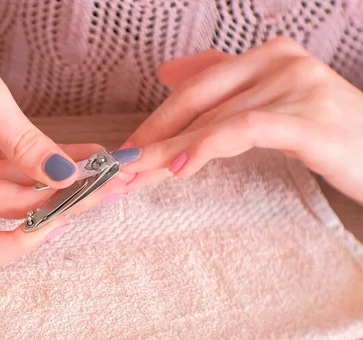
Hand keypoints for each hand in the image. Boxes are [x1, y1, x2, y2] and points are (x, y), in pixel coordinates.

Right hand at [0, 0, 128, 275]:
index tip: (56, 222)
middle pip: (12, 216)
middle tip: (110, 182)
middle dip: (62, 201)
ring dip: (67, 180)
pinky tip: (90, 155)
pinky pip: (27, 167)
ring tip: (111, 167)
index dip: (15, 248)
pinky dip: (56, 161)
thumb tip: (64, 176)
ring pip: (27, 192)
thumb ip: (22, 142)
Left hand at [119, 37, 362, 203]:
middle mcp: (281, 62)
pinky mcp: (311, 120)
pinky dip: (207, 146)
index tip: (127, 150)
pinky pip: (245, 129)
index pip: (195, 88)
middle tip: (121, 167)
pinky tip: (181, 168)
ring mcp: (298, 87)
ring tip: (139, 176)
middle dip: (153, 136)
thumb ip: (224, 82)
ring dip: (170, 150)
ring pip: (215, 118)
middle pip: (197, 101)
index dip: (155, 120)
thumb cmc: (324, 133)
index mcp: (268, 55)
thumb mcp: (272, 102)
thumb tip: (168, 72)